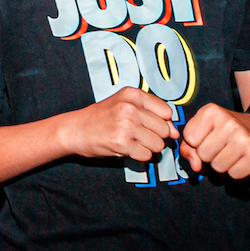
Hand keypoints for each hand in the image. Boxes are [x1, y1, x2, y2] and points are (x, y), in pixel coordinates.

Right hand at [59, 87, 178, 162]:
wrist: (75, 130)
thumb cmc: (101, 117)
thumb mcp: (124, 104)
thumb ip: (151, 113)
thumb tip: (175, 132)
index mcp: (133, 94)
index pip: (167, 112)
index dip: (162, 122)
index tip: (149, 126)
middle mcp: (130, 108)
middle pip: (164, 130)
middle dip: (156, 137)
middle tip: (139, 136)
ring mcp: (126, 126)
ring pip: (158, 144)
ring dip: (148, 148)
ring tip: (133, 142)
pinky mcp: (121, 144)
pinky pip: (146, 155)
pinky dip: (140, 156)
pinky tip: (127, 149)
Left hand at [178, 104, 249, 178]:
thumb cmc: (230, 130)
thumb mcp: (205, 128)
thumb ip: (189, 145)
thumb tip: (194, 165)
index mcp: (212, 111)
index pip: (189, 139)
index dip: (197, 142)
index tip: (209, 136)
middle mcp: (229, 123)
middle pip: (203, 155)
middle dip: (210, 154)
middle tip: (222, 145)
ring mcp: (244, 139)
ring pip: (218, 167)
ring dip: (222, 163)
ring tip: (232, 151)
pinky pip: (234, 174)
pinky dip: (237, 170)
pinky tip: (242, 158)